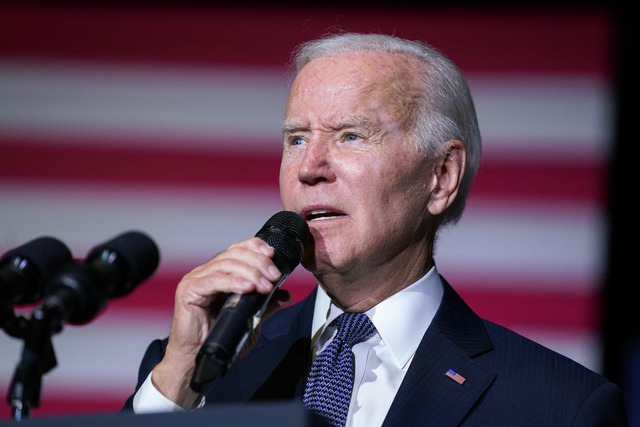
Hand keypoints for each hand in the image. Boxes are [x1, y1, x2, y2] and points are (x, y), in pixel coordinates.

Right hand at [150, 237, 291, 406]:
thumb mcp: (249, 319)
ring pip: (226, 265)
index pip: (237, 250)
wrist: (197, 360)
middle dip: (258, 262)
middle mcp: (206, 273)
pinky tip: (248, 288)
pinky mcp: (188, 291)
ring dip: (250, 272)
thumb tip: (285, 295)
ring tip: (265, 285)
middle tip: (274, 275)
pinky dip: (233, 282)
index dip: (255, 247)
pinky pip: (213, 281)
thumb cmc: (218, 339)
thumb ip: (265, 304)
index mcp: (218, 274)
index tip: (273, 254)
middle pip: (233, 255)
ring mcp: (196, 280)